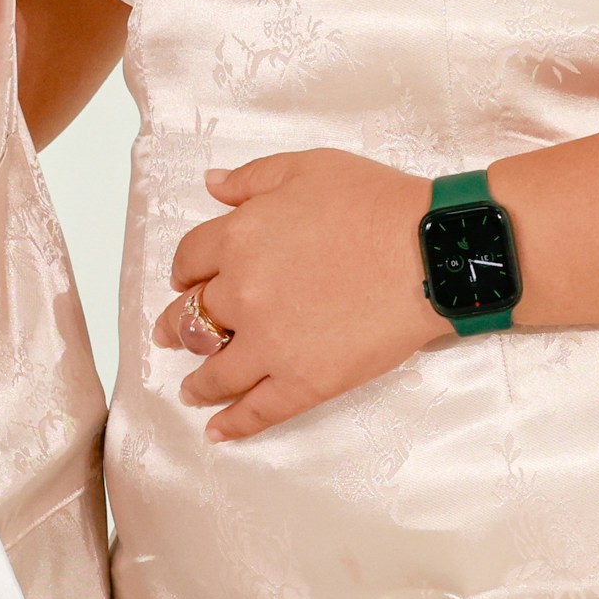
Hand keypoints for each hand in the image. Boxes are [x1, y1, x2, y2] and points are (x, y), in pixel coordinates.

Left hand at [163, 152, 445, 439]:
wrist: (428, 252)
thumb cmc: (375, 203)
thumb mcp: (307, 167)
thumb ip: (251, 179)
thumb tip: (211, 184)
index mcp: (238, 239)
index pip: (190, 259)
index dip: (185, 271)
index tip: (186, 280)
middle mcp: (242, 294)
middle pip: (193, 317)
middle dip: (177, 327)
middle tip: (170, 337)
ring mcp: (270, 344)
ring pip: (216, 371)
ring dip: (198, 381)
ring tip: (191, 390)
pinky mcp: (303, 382)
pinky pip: (257, 410)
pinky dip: (233, 423)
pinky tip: (217, 431)